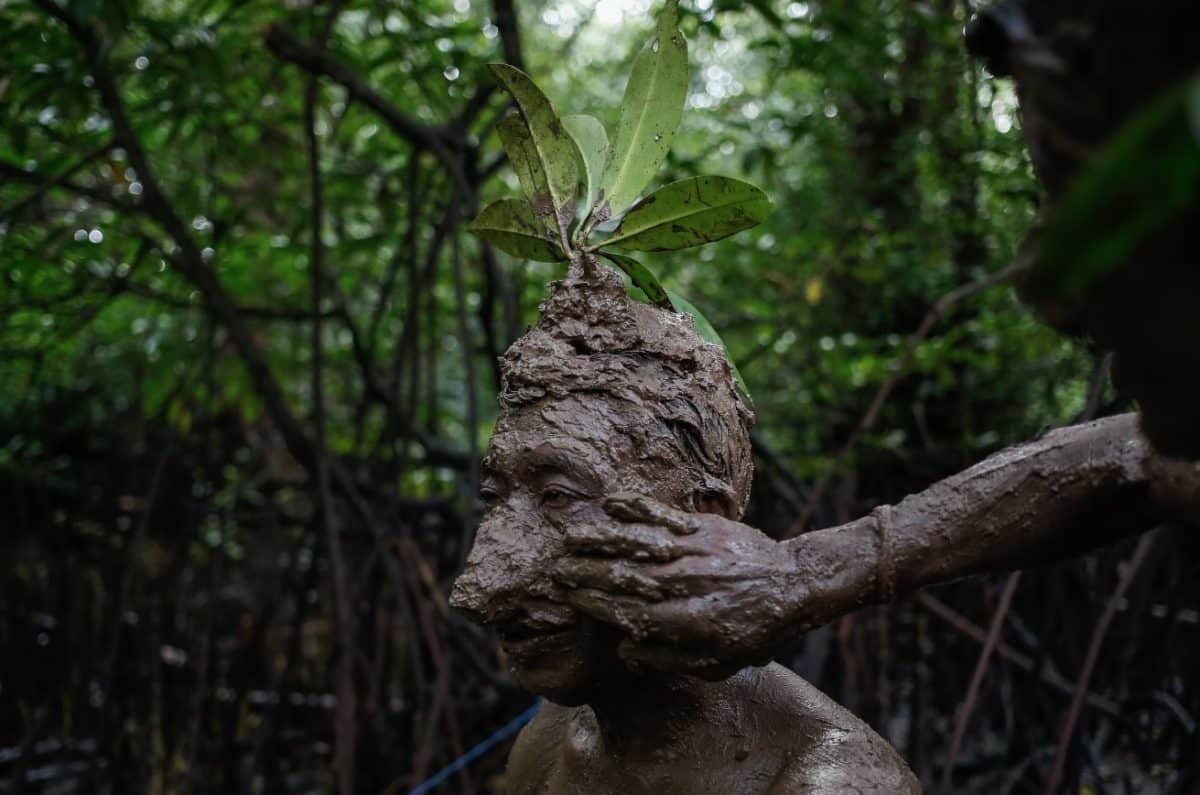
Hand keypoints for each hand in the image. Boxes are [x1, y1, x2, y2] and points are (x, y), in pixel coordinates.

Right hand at [552, 492, 805, 678]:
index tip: (569, 598)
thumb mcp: (716, 663)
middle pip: (624, 576)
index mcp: (684, 620)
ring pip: (637, 544)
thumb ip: (669, 659)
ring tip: (571, 538)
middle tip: (557, 568)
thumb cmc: (754, 629)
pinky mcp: (703, 528)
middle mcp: (684, 583)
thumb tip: (626, 652)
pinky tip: (611, 503)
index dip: (594, 603)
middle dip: (586, 572)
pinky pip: (663, 516)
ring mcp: (693, 552)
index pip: (626, 610)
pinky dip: (636, 508)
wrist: (794, 584)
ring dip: (600, 540)